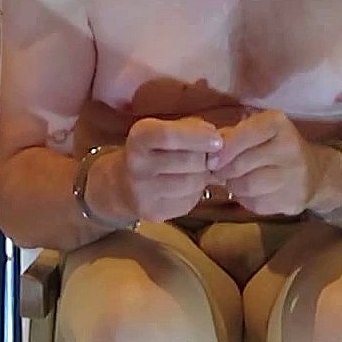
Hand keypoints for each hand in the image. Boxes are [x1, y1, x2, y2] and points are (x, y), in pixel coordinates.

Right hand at [106, 117, 222, 222]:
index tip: (217, 140)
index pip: (169, 136)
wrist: (123, 184)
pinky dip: (196, 193)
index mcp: (139, 136)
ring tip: (195, 172)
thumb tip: (218, 140)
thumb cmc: (157, 150)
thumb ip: (193, 129)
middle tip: (205, 157)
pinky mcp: (152, 213)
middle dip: (205, 158)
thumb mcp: (168, 129)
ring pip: (192, 183)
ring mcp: (141, 191)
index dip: (198, 137)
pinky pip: (189, 202)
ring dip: (202, 177)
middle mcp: (136, 164)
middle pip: (189, 161)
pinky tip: (186, 187)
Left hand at [207, 111, 323, 217]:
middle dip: (223, 170)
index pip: (244, 134)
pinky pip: (255, 203)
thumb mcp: (257, 132)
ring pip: (246, 186)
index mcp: (278, 124)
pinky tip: (250, 192)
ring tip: (235, 181)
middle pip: (240, 164)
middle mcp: (290, 147)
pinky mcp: (290, 200)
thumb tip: (206, 153)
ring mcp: (293, 176)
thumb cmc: (275, 148)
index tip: (212, 159)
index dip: (223, 149)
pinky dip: (245, 199)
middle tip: (218, 172)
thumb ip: (231, 136)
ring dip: (233, 186)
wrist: (314, 174)